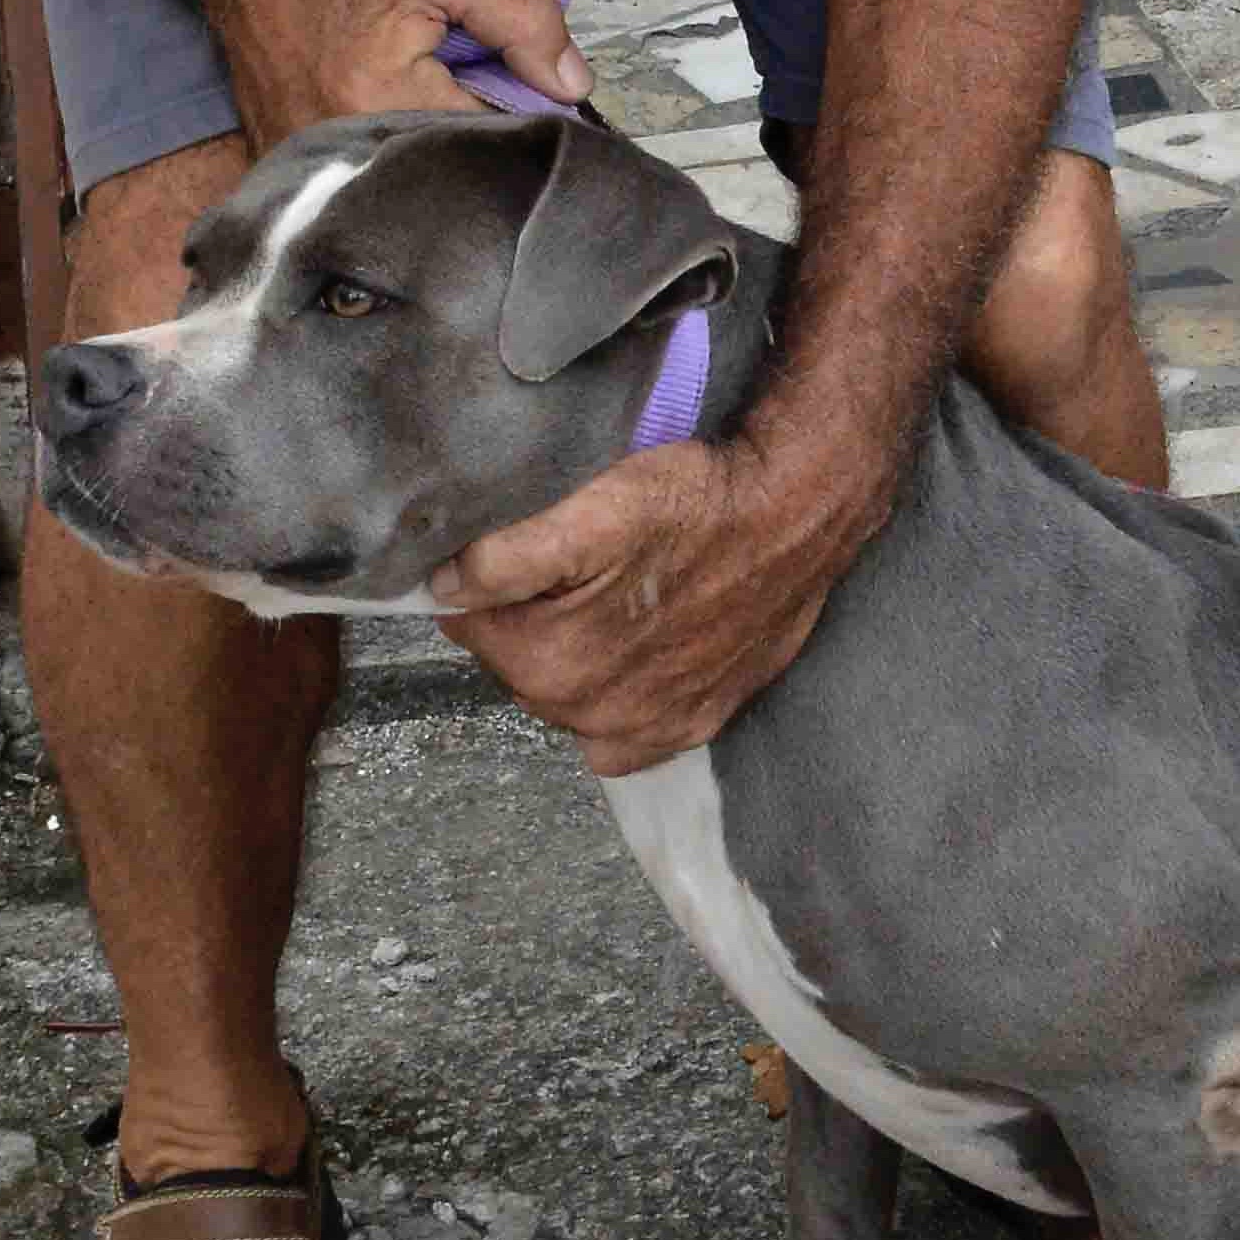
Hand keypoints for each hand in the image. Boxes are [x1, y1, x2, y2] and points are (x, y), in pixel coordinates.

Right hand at [196, 0, 591, 151]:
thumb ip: (523, 20)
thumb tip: (573, 84)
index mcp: (380, 99)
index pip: (489, 139)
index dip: (519, 113)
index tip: (524, 86)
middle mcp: (337, 145)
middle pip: (446, 165)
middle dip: (473, 128)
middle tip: (461, 73)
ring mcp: (306, 161)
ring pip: (406, 173)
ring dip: (429, 138)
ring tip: (416, 82)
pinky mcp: (288, 162)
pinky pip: (362, 171)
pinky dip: (388, 145)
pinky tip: (386, 99)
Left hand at [431, 432, 885, 772]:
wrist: (800, 511)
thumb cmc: (699, 501)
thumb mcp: (592, 508)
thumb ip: (501, 558)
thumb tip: (439, 589)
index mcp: (549, 663)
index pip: (468, 622)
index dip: (487, 579)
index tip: (527, 550)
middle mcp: (592, 713)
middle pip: (515, 662)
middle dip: (529, 618)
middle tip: (578, 564)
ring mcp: (647, 726)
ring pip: (565, 693)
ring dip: (574, 653)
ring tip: (616, 594)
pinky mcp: (694, 722)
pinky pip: (621, 739)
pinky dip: (617, 703)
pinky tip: (635, 655)